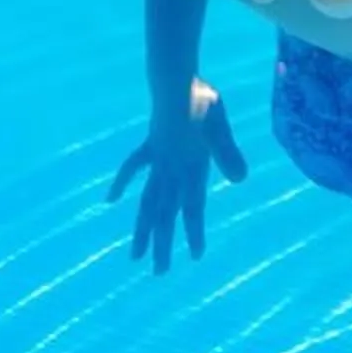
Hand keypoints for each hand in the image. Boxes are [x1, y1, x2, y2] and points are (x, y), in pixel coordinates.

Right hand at [108, 79, 248, 270]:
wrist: (175, 80)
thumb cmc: (201, 101)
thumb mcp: (220, 126)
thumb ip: (227, 153)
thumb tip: (240, 180)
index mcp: (189, 167)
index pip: (192, 206)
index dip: (195, 231)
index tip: (196, 256)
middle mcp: (170, 169)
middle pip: (166, 213)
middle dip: (164, 243)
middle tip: (159, 272)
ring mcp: (157, 159)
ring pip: (148, 201)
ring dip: (143, 228)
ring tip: (135, 255)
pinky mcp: (150, 144)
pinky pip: (134, 167)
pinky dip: (122, 183)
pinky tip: (111, 200)